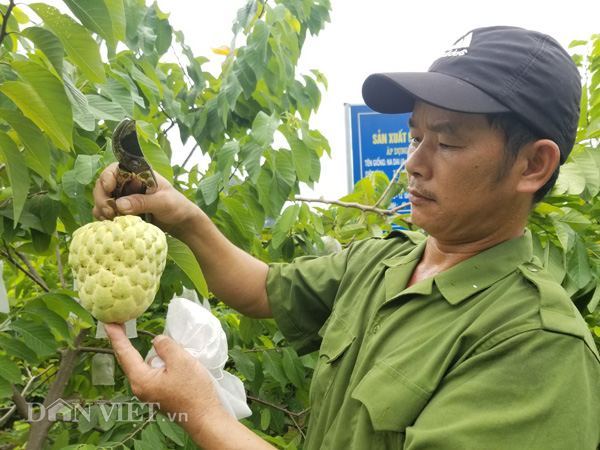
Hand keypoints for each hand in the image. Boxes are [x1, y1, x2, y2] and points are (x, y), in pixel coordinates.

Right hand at [93, 163, 200, 237]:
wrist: (181, 223)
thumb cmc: (177, 206)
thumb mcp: (163, 203)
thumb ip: (143, 202)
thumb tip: (119, 204)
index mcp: (139, 175)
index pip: (116, 169)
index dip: (108, 176)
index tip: (109, 188)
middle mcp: (128, 184)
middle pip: (104, 183)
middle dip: (102, 196)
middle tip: (110, 211)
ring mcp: (124, 197)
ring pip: (102, 197)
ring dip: (102, 208)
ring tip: (112, 219)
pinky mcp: (122, 210)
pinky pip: (105, 211)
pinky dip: (104, 216)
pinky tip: (111, 223)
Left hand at [104, 323, 223, 426]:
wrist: (205, 418)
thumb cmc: (193, 391)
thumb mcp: (181, 361)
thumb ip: (166, 346)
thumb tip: (157, 341)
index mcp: (141, 379)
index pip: (125, 353)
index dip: (116, 336)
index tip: (108, 323)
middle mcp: (140, 387)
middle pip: (129, 360)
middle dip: (124, 342)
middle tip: (119, 325)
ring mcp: (149, 393)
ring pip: (146, 366)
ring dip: (149, 354)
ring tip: (165, 346)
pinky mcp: (159, 394)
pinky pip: (154, 372)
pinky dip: (158, 363)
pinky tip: (172, 361)